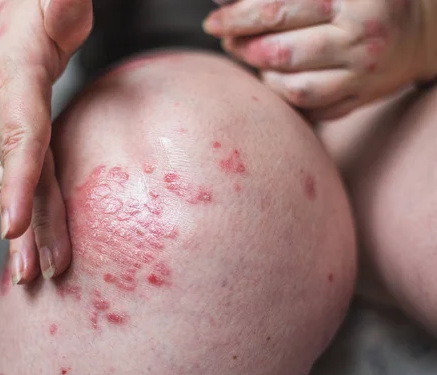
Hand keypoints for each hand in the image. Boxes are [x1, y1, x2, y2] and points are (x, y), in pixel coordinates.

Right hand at [0, 0, 91, 282]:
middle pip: (16, 173)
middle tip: (38, 271)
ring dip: (15, 230)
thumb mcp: (53, 3)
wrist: (0, 9)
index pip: (19, 135)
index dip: (17, 181)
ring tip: (25, 272)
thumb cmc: (34, 8)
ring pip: (4, 182)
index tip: (14, 227)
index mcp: (12, 79)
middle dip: (27, 226)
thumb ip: (60, 6)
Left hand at [203, 0, 436, 119]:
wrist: (423, 28)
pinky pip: (313, 109)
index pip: (279, 8)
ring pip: (294, 87)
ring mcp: (363, 73)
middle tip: (228, 42)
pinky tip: (278, 80)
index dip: (238, 17)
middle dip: (244, 49)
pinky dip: (287, 98)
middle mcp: (360, 37)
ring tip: (255, 59)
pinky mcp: (363, 98)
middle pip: (281, 52)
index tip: (214, 21)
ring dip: (263, 76)